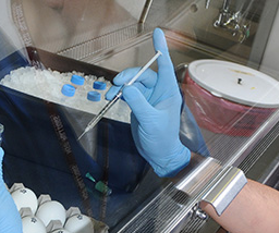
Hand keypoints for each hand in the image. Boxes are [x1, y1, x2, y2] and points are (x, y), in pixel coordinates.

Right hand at [106, 28, 189, 176]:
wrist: (158, 154)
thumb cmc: (162, 139)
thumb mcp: (151, 121)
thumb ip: (139, 103)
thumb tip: (127, 88)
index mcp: (168, 91)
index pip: (165, 65)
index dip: (161, 48)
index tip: (158, 32)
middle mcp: (159, 91)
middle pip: (142, 74)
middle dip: (128, 76)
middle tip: (118, 84)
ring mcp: (148, 97)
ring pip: (132, 83)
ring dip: (120, 86)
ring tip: (110, 93)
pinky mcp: (138, 104)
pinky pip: (127, 92)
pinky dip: (118, 92)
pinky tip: (111, 97)